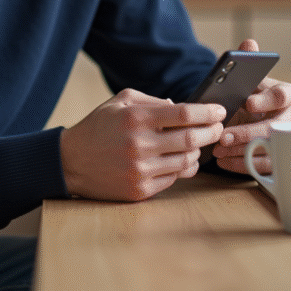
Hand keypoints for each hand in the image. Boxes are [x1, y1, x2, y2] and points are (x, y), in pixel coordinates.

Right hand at [61, 88, 225, 200]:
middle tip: (218, 128)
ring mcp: (140, 170)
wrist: (71, 162)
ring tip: (198, 144)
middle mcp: (139, 145)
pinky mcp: (139, 190)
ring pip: (186, 162)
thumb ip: (152, 100)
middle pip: (191, 139)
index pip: (184, 114)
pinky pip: (173, 179)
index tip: (220, 110)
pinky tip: (181, 160)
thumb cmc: (98, 127)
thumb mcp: (120, 102)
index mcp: (136, 118)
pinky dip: (182, 168)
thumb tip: (181, 107)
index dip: (207, 112)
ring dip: (197, 152)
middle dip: (211, 132)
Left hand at [209, 39, 290, 173]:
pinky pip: (264, 168)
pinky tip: (223, 161)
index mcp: (288, 94)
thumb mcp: (247, 81)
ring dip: (240, 151)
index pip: (285, 95)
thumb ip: (247, 63)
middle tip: (223, 136)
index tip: (246, 102)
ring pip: (269, 151)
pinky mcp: (282, 161)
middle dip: (246, 133)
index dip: (267, 99)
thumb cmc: (249, 97)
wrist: (249, 119)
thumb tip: (249, 43)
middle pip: (274, 128)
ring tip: (218, 150)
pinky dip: (241, 165)